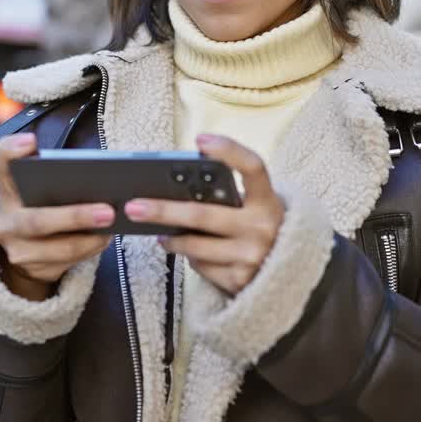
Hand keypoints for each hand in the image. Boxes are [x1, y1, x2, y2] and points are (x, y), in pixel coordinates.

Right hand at [0, 133, 113, 300]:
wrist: (25, 245)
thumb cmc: (42, 202)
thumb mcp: (39, 185)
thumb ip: (55, 175)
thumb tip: (97, 175)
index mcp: (8, 187)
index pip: (1, 164)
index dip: (11, 152)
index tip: (32, 140)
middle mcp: (5, 219)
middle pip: (35, 220)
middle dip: (74, 217)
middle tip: (108, 211)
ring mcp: (16, 247)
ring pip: (54, 248)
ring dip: (88, 239)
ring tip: (112, 226)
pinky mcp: (31, 269)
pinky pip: (65, 263)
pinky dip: (89, 250)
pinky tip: (105, 238)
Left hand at [125, 135, 284, 294]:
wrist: (287, 277)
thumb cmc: (257, 230)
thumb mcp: (254, 209)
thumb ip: (228, 196)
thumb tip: (177, 188)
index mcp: (268, 201)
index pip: (253, 167)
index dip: (229, 151)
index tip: (201, 140)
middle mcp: (263, 228)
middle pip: (202, 214)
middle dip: (163, 210)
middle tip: (133, 206)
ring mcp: (251, 257)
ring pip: (194, 245)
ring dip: (170, 238)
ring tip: (156, 232)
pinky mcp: (239, 281)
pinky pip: (200, 267)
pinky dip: (191, 258)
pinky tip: (190, 253)